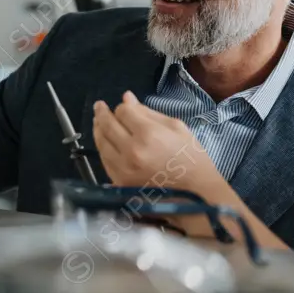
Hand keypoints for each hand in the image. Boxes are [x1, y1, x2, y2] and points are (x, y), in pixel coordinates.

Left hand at [92, 91, 223, 194]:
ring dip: (98, 130)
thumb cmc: (191, 158)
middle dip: (102, 113)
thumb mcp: (176, 127)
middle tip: (99, 106)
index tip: (126, 105)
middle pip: (108, 126)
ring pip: (102, 143)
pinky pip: (105, 161)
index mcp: (148, 134)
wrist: (195, 194)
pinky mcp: (120, 182)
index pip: (124, 112)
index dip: (123, 106)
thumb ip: (149, 112)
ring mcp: (123, 168)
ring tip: (98, 121)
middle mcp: (131, 150)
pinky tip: (104, 142)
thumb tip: (127, 98)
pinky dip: (103, 148)